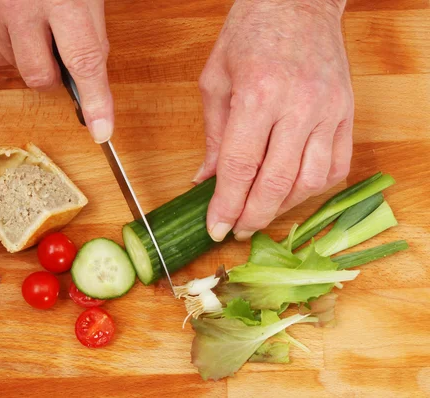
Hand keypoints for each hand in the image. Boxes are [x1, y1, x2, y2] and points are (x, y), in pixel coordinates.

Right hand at [0, 0, 113, 142]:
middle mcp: (22, 8)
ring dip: (27, 54)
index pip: (84, 61)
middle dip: (52, 72)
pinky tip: (8, 19)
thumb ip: (88, 34)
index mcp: (64, 0)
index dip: (96, 100)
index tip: (102, 131)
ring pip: (15, 69)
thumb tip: (88, 81)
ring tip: (29, 17)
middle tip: (55, 45)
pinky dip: (4, 45)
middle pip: (40, 77)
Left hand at [194, 0, 353, 241]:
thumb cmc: (250, 33)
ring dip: (283, 206)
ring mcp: (329, 111)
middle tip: (238, 231)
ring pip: (310, 181)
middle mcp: (298, 106)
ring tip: (261, 212)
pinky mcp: (347, 113)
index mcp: (258, 95)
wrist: (298, 1)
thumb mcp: (216, 80)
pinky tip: (292, 191)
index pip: (240, 167)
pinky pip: (337, 166)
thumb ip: (214, 136)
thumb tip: (205, 179)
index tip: (216, 229)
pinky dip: (314, 188)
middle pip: (276, 182)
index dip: (226, 205)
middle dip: (253, 216)